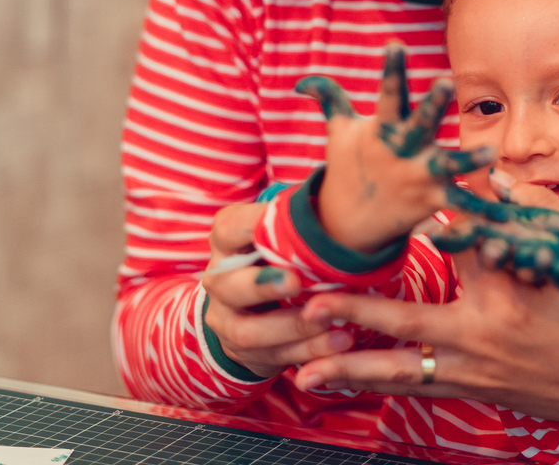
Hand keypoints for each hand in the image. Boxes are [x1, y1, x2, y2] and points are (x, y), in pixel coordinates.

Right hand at [201, 202, 354, 378]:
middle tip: (296, 282)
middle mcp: (218, 281)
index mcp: (227, 242)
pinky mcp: (246, 353)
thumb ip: (298, 223)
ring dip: (294, 327)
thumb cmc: (280, 255)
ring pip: (250, 332)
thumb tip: (339, 201)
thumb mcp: (280, 235)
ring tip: (334, 323)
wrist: (252, 306)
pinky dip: (310, 352)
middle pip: (229, 286)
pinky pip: (276, 357)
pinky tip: (339, 344)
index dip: (252, 228)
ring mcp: (227, 321)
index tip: (283, 228)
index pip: (229, 228)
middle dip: (262, 287)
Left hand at [293, 182, 558, 433]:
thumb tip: (488, 172)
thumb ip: (530, 207)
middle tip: (308, 306)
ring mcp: (477, 369)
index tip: (380, 199)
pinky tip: (349, 385)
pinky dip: (381, 387)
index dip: (419, 221)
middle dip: (353, 315)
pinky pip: (419, 389)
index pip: (453, 246)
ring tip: (304, 371)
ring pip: (402, 370)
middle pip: (406, 322)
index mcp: (508, 288)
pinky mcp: (477, 390)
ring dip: (351, 369)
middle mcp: (484, 332)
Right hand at [295, 44, 494, 252]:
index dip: (390, 70)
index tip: (394, 44)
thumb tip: (301, 81)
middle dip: (432, 104)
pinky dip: (481, 210)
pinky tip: (505, 211)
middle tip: (445, 82)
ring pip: (448, 165)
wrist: (349, 223)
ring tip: (489, 150)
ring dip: (468, 159)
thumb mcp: (339, 132)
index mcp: (383, 130)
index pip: (387, 94)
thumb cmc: (350, 166)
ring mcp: (419, 177)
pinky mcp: (433, 201)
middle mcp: (402, 151)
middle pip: (420, 123)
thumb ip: (329, 100)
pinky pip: (460, 204)